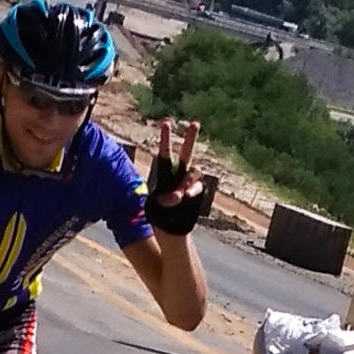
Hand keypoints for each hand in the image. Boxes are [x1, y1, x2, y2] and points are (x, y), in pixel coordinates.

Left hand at [144, 119, 204, 235]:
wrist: (169, 230)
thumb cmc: (157, 216)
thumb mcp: (155, 207)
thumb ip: (166, 199)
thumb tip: (178, 195)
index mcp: (165, 173)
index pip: (165, 153)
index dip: (166, 138)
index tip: (166, 123)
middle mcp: (178, 174)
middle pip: (186, 153)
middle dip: (191, 138)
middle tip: (194, 123)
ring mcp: (189, 183)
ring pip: (194, 172)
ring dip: (187, 179)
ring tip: (179, 194)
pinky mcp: (197, 193)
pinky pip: (198, 187)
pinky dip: (192, 191)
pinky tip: (186, 196)